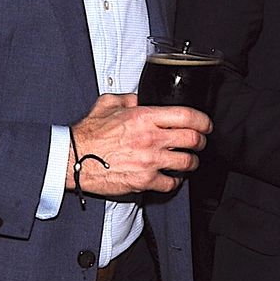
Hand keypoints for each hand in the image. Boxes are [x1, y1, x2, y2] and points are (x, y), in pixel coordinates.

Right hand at [67, 94, 209, 196]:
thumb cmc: (88, 134)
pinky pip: (170, 183)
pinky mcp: (144, 181)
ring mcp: (149, 161)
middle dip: (201, 141)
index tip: (206, 124)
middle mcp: (151, 139)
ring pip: (187, 163)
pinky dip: (174, 181)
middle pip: (193, 140)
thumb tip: (142, 97)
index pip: (187, 116)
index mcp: (145, 117)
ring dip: (191, 162)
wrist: (73, 159)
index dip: (203, 121)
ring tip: (188, 161)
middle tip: (199, 142)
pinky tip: (170, 176)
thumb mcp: (108, 104)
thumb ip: (130, 98)